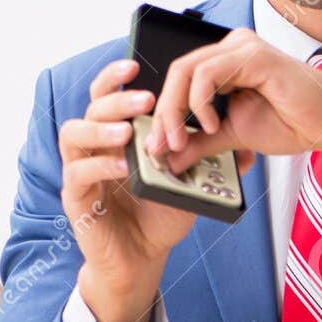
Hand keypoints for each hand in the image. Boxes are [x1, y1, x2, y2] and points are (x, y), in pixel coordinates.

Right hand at [58, 58, 253, 321]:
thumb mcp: (190, 182)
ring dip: (102, 128)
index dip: (116, 76)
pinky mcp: (75, 198)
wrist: (142, 257)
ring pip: (74, 134)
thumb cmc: (160, 213)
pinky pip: (78, 173)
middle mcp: (95, 146)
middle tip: (147, 98)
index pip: (109, 94)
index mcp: (118, 134)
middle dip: (117, 98)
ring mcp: (80, 170)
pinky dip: (101, 166)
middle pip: (91, 107)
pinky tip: (124, 166)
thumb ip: (210, 160)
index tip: (136, 63)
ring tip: (130, 130)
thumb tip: (247, 146)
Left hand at [146, 30, 321, 173]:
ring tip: (182, 141)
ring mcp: (243, 48)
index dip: (163, 112)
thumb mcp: (234, 135)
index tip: (157, 147)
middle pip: (177, 72)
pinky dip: (199, 102)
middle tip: (163, 146)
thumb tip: (169, 158)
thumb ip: (201, 142)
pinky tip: (209, 124)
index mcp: (226, 62)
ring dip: (176, 110)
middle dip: (164, 113)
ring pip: (186, 70)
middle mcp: (232, 48)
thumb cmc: (292, 122)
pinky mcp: (254, 56)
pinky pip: (208, 73)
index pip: (180, 78)